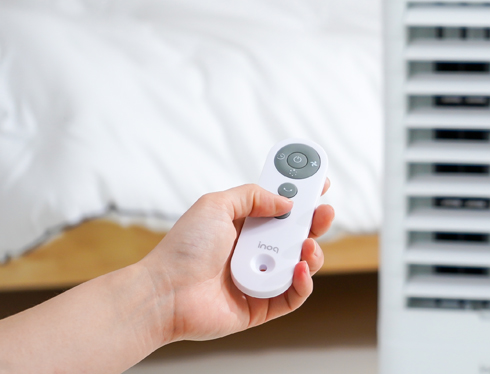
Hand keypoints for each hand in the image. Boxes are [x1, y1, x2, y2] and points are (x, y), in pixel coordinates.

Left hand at [138, 181, 334, 342]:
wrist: (166, 292)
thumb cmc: (183, 249)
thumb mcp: (216, 205)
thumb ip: (253, 196)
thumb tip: (286, 202)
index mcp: (244, 226)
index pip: (280, 207)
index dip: (301, 195)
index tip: (319, 183)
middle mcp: (254, 250)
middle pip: (297, 235)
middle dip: (315, 221)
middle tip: (324, 212)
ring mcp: (260, 278)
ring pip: (301, 265)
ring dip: (312, 253)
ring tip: (307, 246)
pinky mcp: (262, 306)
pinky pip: (293, 296)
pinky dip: (303, 283)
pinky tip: (298, 270)